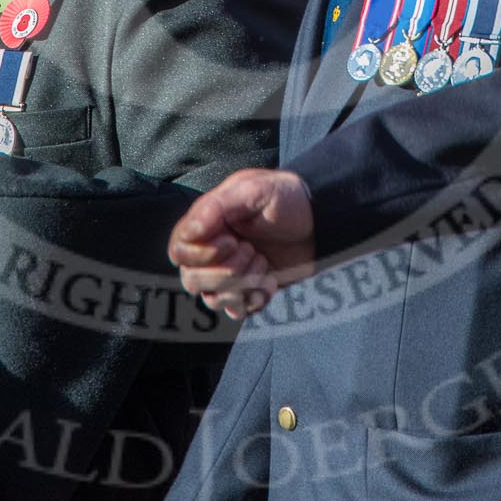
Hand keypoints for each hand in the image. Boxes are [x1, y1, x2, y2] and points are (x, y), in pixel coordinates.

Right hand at [168, 168, 314, 318]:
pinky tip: (270, 283)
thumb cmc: (285, 198)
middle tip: (251, 251)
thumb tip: (190, 231)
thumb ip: (216, 206)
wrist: (321, 219)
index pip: (179, 251)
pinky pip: (238, 311)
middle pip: (191, 280)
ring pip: (212, 299)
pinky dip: (253, 301)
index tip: (232, 240)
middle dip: (224, 271)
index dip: (201, 253)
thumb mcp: (252, 190)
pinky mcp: (250, 290)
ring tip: (263, 264)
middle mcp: (212, 251)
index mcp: (207, 225)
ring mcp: (231, 273)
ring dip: (240, 285)